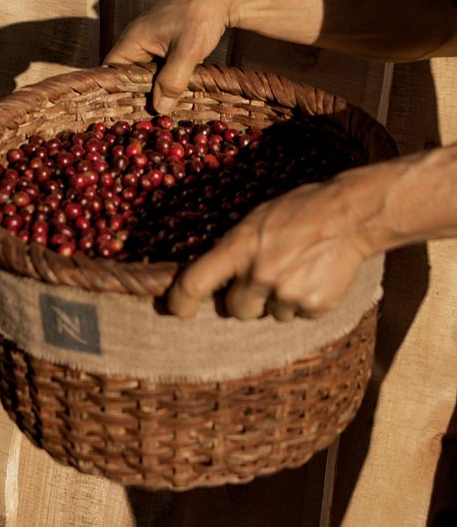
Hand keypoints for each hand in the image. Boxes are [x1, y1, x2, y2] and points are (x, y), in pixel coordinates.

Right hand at [104, 0, 235, 114]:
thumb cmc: (201, 17)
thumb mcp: (187, 51)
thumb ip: (172, 80)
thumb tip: (160, 110)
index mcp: (133, 39)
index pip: (111, 70)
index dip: (116, 91)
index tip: (127, 112)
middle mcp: (138, 41)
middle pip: (128, 75)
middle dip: (138, 94)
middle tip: (149, 116)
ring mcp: (153, 43)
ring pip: (146, 73)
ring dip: (154, 89)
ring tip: (163, 110)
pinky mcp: (167, 46)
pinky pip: (159, 68)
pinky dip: (166, 80)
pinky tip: (176, 94)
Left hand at [167, 167, 385, 320]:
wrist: (350, 215)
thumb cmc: (299, 211)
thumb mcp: (256, 220)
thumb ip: (235, 249)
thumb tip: (213, 277)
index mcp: (239, 246)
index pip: (195, 282)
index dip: (180, 301)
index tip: (176, 309)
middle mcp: (259, 274)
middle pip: (236, 310)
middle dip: (245, 299)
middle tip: (265, 275)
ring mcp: (287, 293)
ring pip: (271, 314)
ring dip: (278, 299)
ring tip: (297, 268)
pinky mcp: (315, 307)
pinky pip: (299, 316)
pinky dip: (304, 302)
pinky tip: (315, 275)